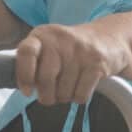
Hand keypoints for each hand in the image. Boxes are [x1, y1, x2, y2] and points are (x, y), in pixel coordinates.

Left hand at [15, 21, 129, 104]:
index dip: (24, 75)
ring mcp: (79, 50)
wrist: (107, 38)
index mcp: (43, 35)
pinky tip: (81, 85)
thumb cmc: (70, 48)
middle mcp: (60, 39)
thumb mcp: (48, 46)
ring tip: (69, 84)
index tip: (27, 91)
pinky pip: (80, 95)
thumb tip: (24, 88)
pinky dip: (79, 97)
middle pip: (45, 79)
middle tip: (50, 94)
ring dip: (65, 96)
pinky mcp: (97, 63)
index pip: (26, 52)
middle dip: (47, 95)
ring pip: (63, 92)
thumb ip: (33, 62)